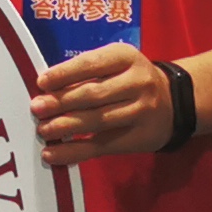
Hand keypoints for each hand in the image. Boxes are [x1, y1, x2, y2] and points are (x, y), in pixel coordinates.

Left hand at [31, 43, 177, 167]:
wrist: (175, 101)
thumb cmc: (131, 79)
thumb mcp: (116, 64)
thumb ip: (87, 71)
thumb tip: (46, 89)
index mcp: (126, 57)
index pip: (91, 64)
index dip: (64, 74)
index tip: (41, 82)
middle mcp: (137, 82)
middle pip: (94, 94)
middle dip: (61, 102)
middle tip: (36, 108)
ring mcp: (141, 111)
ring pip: (97, 121)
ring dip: (65, 127)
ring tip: (43, 130)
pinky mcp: (139, 138)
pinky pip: (100, 146)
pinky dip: (73, 152)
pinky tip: (52, 154)